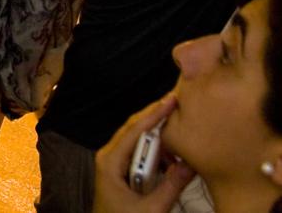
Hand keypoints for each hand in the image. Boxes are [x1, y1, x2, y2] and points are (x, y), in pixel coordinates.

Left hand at [93, 94, 193, 212]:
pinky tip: (170, 154)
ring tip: (179, 128)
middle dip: (155, 116)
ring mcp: (112, 162)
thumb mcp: (152, 208)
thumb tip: (192, 163)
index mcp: (110, 161)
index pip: (135, 130)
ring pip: (136, 140)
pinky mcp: (118, 170)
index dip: (154, 113)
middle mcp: (108, 156)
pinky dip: (154, 150)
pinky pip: (137, 152)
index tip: (172, 98)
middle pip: (134, 129)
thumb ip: (172, 186)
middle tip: (178, 102)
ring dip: (157, 135)